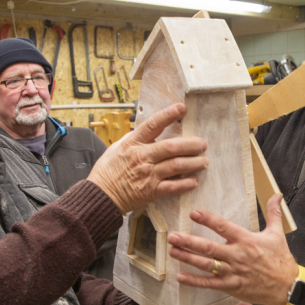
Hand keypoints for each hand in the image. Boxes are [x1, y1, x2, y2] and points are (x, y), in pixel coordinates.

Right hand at [88, 104, 208, 213]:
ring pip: (177, 166)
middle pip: (172, 147)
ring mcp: (148, 175)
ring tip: (204, 161)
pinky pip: (173, 187)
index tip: (181, 108)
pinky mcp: (151, 191)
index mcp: (133, 144)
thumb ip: (135, 139)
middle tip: (202, 144)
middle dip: (191, 144)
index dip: (168, 115)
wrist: (101, 195)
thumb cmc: (108, 171)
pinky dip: (186, 183)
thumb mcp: (118, 148)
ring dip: (194, 163)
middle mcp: (142, 157)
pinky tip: (194, 180)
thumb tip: (151, 129)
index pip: (153, 125)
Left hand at [168, 194, 298, 304]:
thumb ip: (273, 213)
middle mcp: (236, 255)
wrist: (287, 286)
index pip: (223, 227)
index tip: (194, 213)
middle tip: (172, 236)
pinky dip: (194, 281)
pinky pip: (210, 284)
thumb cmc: (280, 259)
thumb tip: (276, 194)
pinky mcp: (231, 286)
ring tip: (172, 251)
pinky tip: (180, 277)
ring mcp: (232, 272)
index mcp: (246, 240)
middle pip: (208, 247)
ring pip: (205, 264)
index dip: (208, 220)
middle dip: (188, 241)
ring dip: (187, 258)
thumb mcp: (277, 233)